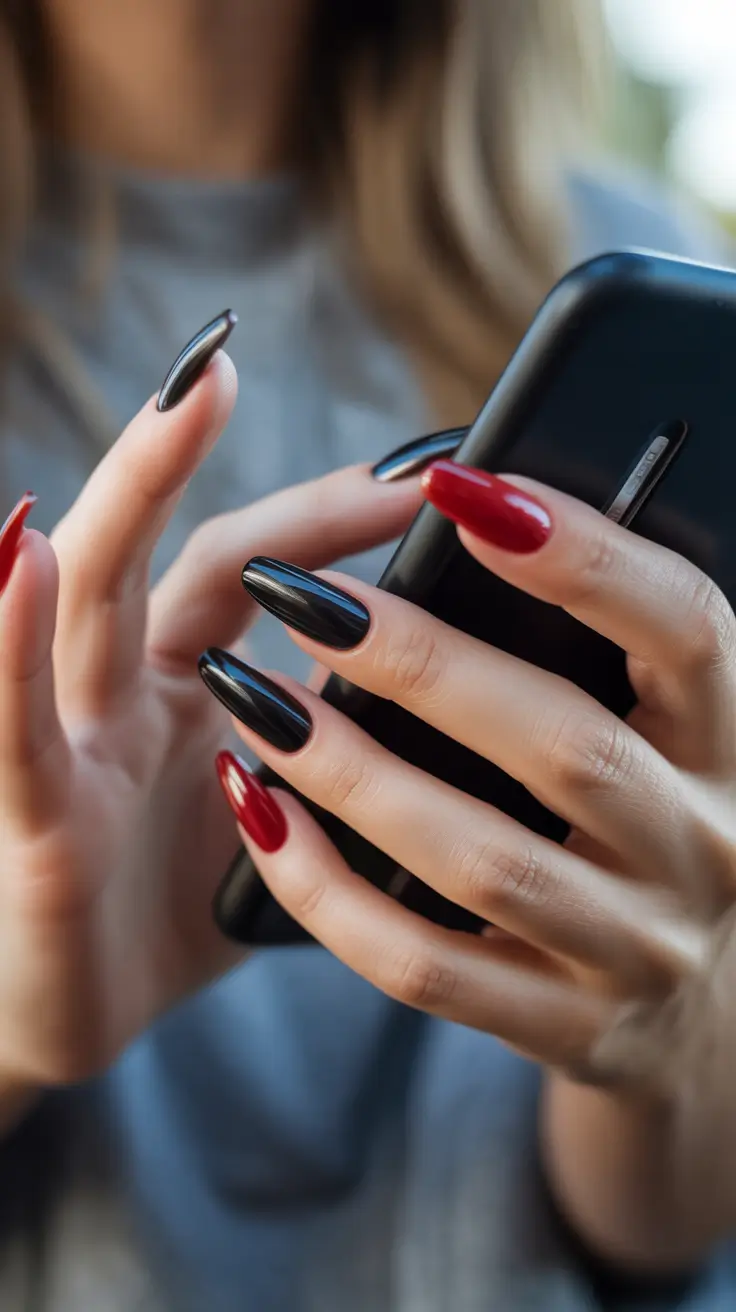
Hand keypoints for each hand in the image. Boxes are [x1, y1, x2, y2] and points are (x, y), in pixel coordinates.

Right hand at [0, 353, 421, 1097]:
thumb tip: (452, 701)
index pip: (256, 569)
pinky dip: (15, 641)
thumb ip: (336, 747)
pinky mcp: (36, 819)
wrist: (81, 1014)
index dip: (330, 511)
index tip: (425, 463)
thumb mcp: (276, 810)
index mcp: (191, 685)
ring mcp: (74, 743)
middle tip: (245, 361)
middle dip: (206, 454)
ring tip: (182, 402)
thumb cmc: (172, 905)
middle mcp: (127, 692)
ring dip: (131, 493)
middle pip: (168, 551)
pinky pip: (19, 725)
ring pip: (92, 600)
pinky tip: (22, 557)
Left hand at [203, 461, 735, 1264]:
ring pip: (483, 861)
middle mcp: (704, 845)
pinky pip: (426, 968)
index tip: (460, 489)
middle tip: (306, 599)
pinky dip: (330, 891)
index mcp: (731, 741)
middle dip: (424, 665)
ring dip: (357, 774)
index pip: (684, 628)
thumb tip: (459, 518)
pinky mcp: (569, 1029)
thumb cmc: (653, 821)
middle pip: (565, 745)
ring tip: (257, 701)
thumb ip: (597, 650)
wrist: (702, 1010)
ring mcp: (639, 950)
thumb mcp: (664, 729)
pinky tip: (262, 815)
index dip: (583, 555)